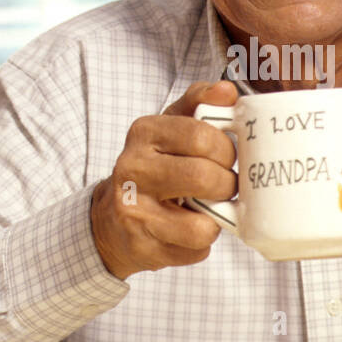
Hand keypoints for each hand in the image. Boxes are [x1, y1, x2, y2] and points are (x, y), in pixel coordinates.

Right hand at [90, 80, 237, 280]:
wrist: (113, 218)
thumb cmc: (155, 165)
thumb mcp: (171, 126)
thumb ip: (201, 101)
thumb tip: (228, 91)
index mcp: (144, 132)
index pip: (201, 135)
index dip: (226, 149)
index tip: (227, 156)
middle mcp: (132, 170)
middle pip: (203, 177)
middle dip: (226, 184)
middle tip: (225, 185)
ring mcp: (134, 212)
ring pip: (202, 224)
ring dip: (216, 218)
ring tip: (207, 208)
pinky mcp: (142, 248)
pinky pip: (195, 250)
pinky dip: (201, 243)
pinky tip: (188, 230)